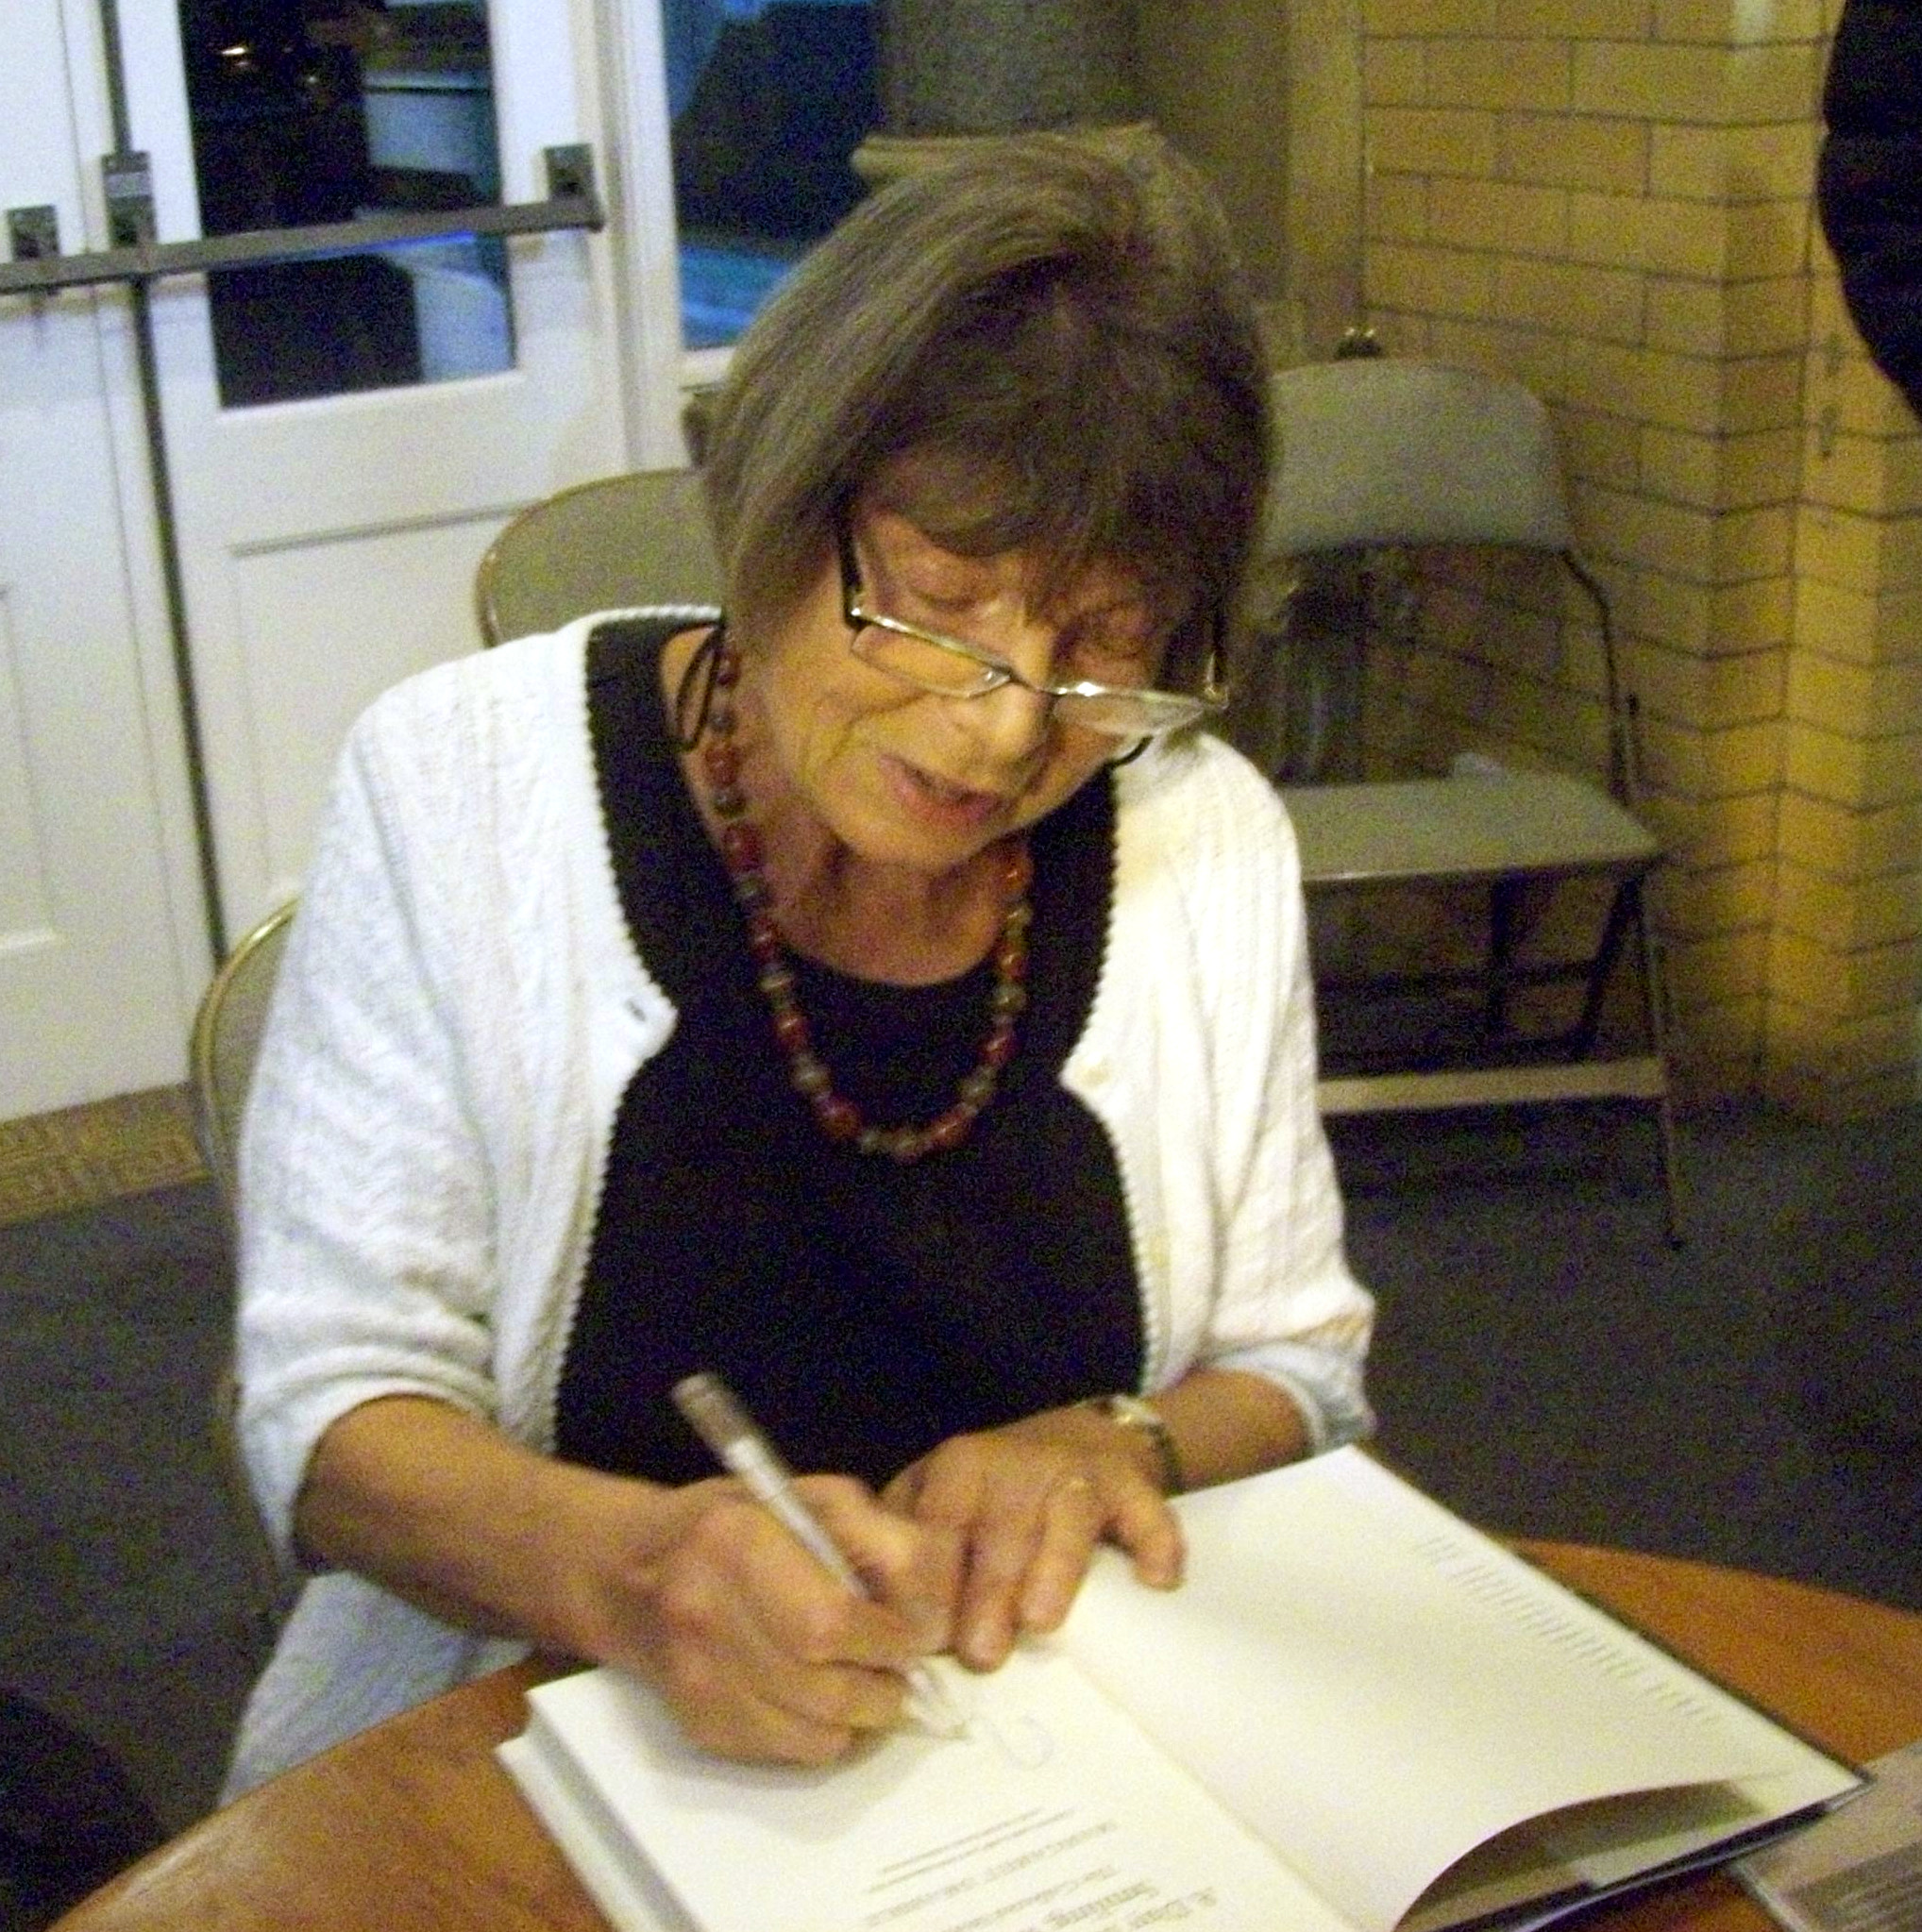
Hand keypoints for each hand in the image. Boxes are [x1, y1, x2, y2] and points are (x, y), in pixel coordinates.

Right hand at [564, 1473, 961, 1765]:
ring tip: (871, 1682)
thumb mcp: (807, 1496)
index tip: (911, 1633)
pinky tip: (825, 1697)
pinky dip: (827, 1734)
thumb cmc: (735, 1523)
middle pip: (828, 1688)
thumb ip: (874, 1534)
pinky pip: (791, 1754)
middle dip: (886, 1685)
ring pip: (817, 1733)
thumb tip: (927, 1609)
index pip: (832, 1622)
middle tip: (902, 1668)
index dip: (888, 1638)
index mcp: (738, 1543)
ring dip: (865, 1716)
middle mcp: (708, 1615)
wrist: (631, 1573)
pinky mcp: (700, 1727)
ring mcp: (699, 1681)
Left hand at [881, 1405, 1183, 1672]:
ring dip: (1056, 1567)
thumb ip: (900, 1545)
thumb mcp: (933, 1501)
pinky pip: (1147, 1512)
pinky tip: (1156, 1582)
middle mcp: (1018, 1462)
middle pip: (1002, 1527)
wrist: (1073, 1440)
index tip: (925, 1638)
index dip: (931, 1580)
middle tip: (981, 1654)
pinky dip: (1154, 1542)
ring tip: (1042, 1623)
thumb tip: (865, 1612)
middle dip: (989, 1590)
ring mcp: (1079, 1473)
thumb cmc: (988, 1494)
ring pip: (1068, 1516)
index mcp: (959, 1466)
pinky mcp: (1131, 1487)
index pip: (938, 1521)